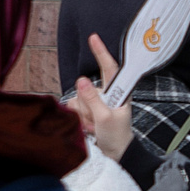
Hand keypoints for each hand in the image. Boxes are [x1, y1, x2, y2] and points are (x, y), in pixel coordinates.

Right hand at [72, 33, 133, 160]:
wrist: (115, 153)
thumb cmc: (117, 135)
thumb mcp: (106, 118)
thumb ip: (93, 100)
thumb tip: (82, 80)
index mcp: (118, 92)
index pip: (109, 68)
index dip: (101, 52)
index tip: (94, 37)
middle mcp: (105, 94)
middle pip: (86, 89)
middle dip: (88, 106)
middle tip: (98, 121)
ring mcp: (94, 102)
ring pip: (76, 99)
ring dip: (84, 115)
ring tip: (96, 125)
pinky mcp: (84, 110)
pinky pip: (71, 108)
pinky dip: (78, 119)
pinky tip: (89, 126)